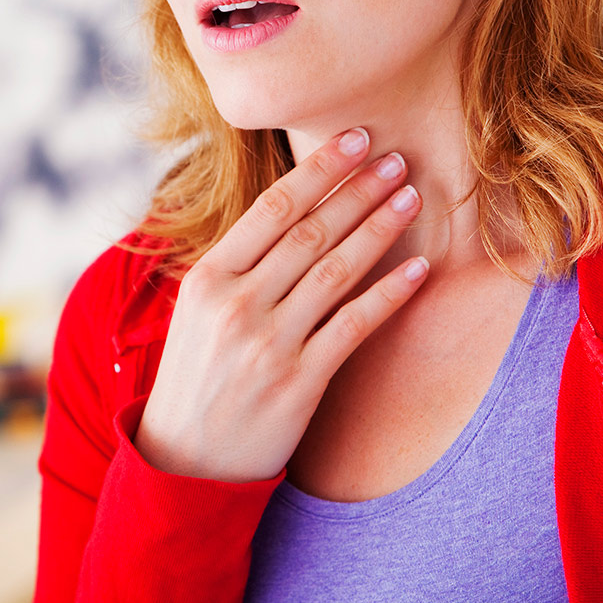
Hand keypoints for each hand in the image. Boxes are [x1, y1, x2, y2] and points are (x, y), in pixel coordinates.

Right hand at [135, 128, 428, 482]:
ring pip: (336, 270)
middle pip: (311, 231)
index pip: (273, 208)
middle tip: (397, 158)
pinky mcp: (299, 383)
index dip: (320, 169)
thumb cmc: (196, 378)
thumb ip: (237, 267)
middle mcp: (236, 304)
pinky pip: (354, 326)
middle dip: (359, 190)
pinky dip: (389, 294)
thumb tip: (290, 212)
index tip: (355, 137)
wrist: (185, 464)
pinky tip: (417, 270)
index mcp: (206, 278)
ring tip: (411, 197)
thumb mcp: (197, 313)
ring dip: (379, 228)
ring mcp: (268, 344)